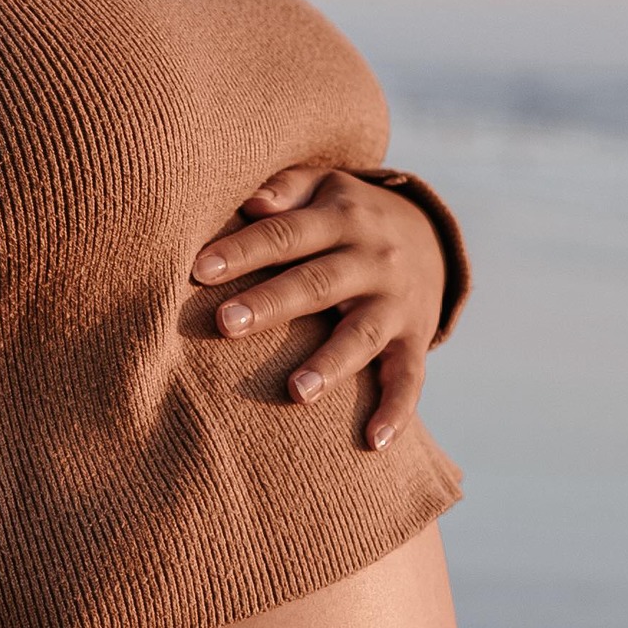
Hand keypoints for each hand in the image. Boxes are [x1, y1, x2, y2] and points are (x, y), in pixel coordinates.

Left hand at [189, 165, 444, 449]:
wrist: (430, 234)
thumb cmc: (347, 214)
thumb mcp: (324, 185)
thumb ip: (286, 187)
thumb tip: (251, 202)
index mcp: (341, 217)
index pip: (285, 233)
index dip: (243, 251)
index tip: (198, 270)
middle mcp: (372, 259)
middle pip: (318, 282)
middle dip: (272, 303)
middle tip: (226, 323)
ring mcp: (396, 302)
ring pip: (362, 334)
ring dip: (331, 363)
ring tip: (296, 392)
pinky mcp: (415, 338)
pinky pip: (409, 377)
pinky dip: (397, 411)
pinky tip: (374, 443)